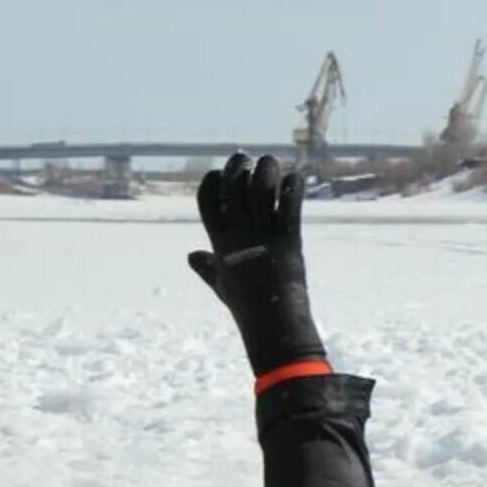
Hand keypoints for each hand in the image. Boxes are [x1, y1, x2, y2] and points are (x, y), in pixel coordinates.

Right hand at [188, 154, 324, 374]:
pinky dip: (292, 187)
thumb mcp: (221, 284)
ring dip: (265, 171)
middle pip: (233, 187)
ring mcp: (263, 238)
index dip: (211, 181)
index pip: (207, 200)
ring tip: (269, 164)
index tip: (220, 174)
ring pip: (260, 189)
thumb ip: (207, 267)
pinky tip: (295, 179)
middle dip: (238, 166)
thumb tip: (191, 256)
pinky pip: (289, 206)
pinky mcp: (288, 242)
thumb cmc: (247, 307)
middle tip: (247, 158)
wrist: (273, 327)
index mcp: (220, 243)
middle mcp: (239, 236)